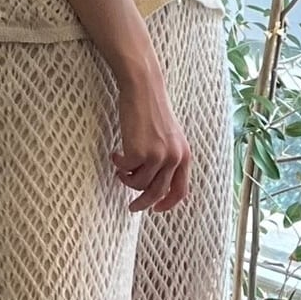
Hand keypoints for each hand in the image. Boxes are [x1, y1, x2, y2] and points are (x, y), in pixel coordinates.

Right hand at [115, 70, 190, 213]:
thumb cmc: (153, 112)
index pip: (180, 191)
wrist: (144, 89)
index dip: (167, 204)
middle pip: (157, 193)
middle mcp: (175, 158)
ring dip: (127, 180)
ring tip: (121, 169)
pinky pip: (126, 171)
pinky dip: (119, 165)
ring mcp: (158, 156)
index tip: (155, 210)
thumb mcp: (170, 138)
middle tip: (131, 207)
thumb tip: (156, 186)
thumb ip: (169, 159)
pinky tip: (116, 154)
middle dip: (142, 203)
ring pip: (139, 184)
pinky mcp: (140, 152)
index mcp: (184, 156)